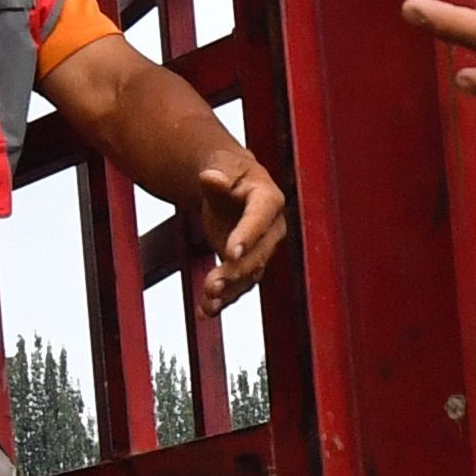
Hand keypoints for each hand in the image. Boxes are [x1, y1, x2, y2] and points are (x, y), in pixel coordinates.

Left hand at [192, 154, 286, 312]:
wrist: (229, 184)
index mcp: (268, 199)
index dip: (248, 235)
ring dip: (228, 292)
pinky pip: (237, 286)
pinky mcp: (246, 265)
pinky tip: (204, 311)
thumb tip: (212, 177)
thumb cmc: (228, 170)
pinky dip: (221, 300)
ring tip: (207, 302)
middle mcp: (271, 228)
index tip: (231, 251)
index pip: (260, 219)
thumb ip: (217, 172)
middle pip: (257, 254)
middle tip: (212, 283)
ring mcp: (261, 249)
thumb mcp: (221, 164)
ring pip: (248, 276)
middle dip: (236, 271)